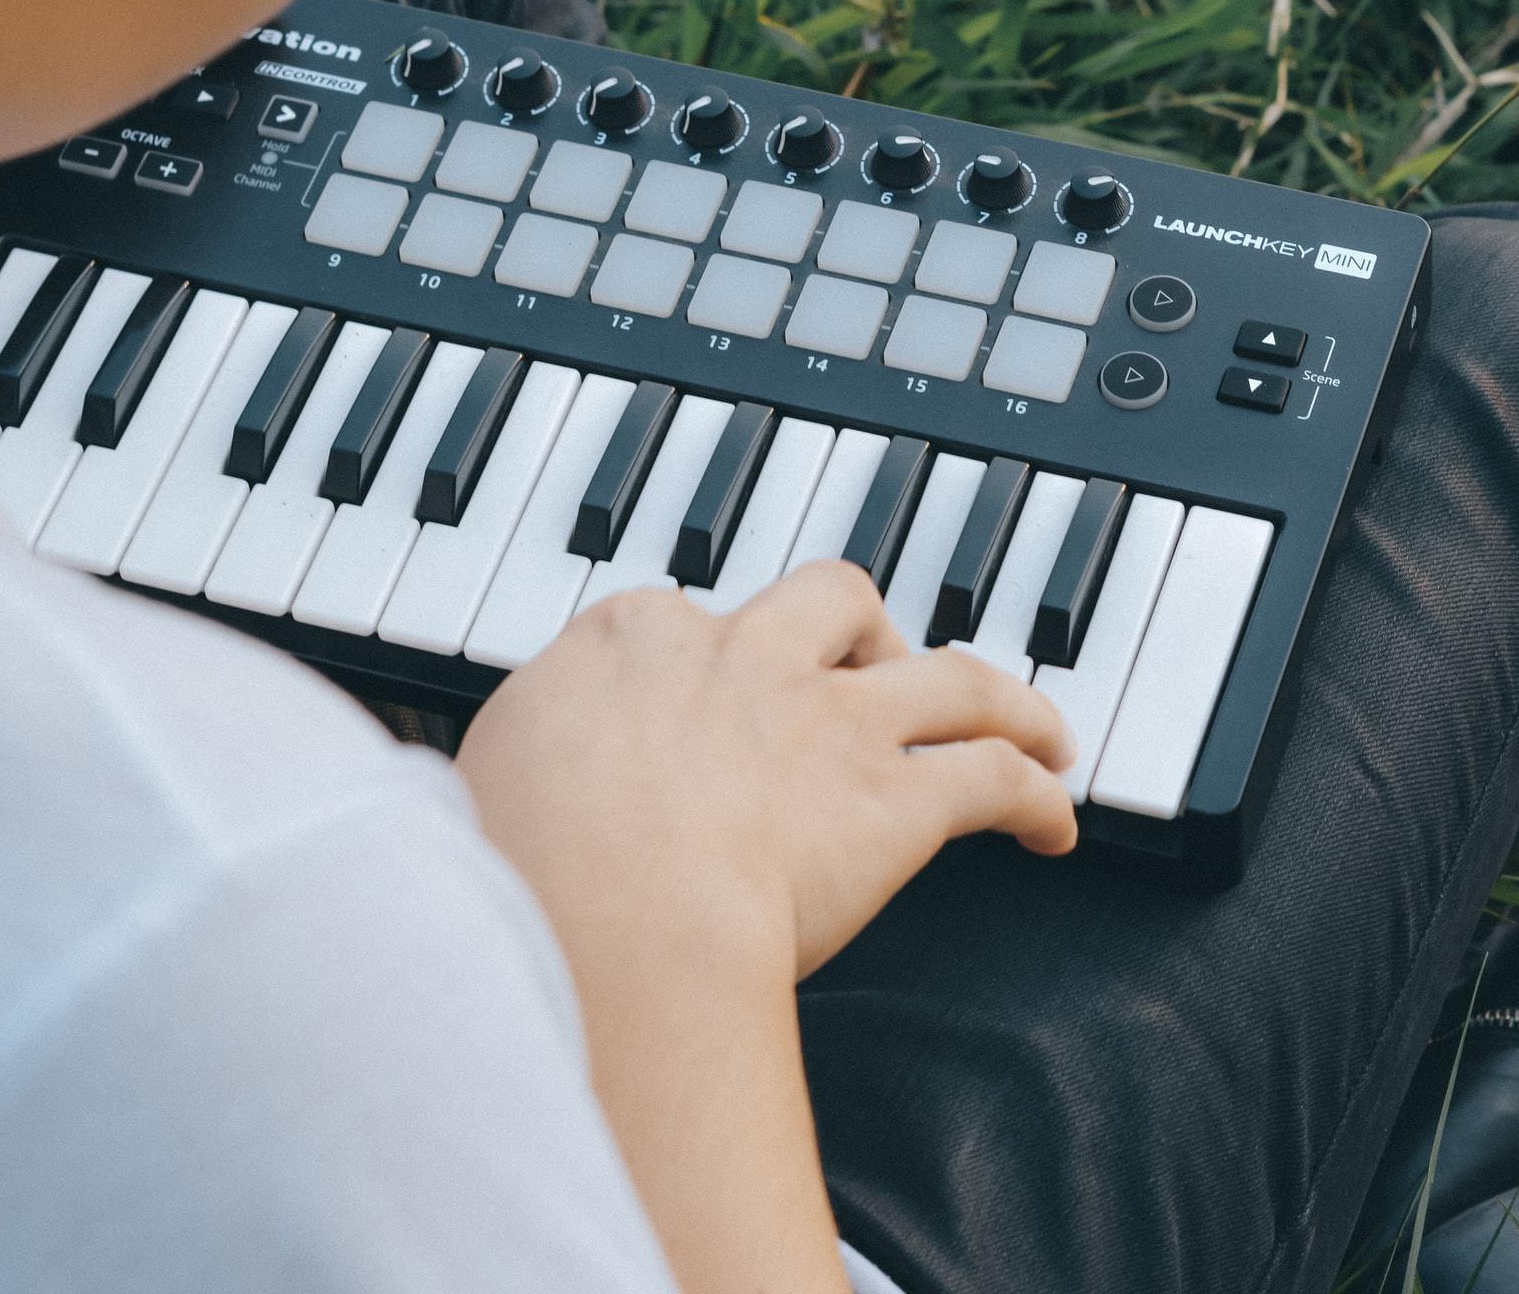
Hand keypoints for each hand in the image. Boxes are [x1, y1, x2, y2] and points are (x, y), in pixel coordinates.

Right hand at [454, 562, 1079, 1293]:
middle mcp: (743, 659)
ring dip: (1004, 696)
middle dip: (864, 629)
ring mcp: (830, 721)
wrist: (605, 917)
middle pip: (833, 601)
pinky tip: (1057, 823)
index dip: (717, 654)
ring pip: (949, 673)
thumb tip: (460, 803)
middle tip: (880, 670)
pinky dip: (1038, 792)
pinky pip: (995, 777)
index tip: (720, 687)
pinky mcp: (896, 797)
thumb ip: (493, 778)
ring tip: (1038, 725)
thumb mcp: (470, 793)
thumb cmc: (521, 872)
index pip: (686, 617)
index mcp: (630, 640)